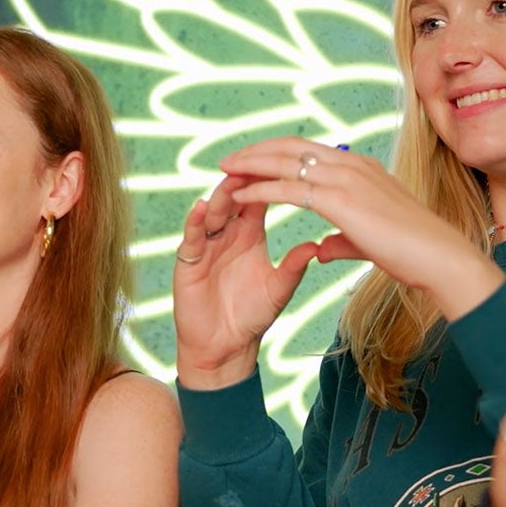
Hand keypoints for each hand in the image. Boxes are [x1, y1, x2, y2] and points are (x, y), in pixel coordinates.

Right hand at [172, 183, 317, 389]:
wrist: (225, 345)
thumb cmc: (251, 316)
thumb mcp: (278, 289)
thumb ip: (293, 267)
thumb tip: (316, 246)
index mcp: (250, 233)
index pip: (257, 197)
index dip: (267, 179)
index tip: (281, 163)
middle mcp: (226, 233)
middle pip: (234, 197)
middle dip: (243, 179)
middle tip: (254, 161)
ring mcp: (206, 245)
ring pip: (213, 212)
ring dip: (222, 195)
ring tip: (232, 180)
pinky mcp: (189, 261)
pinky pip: (192, 237)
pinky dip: (196, 221)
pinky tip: (203, 208)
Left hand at [214, 136, 501, 319]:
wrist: (438, 258)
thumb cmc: (410, 252)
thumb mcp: (367, 240)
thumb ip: (341, 239)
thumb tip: (322, 249)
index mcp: (359, 167)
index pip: (307, 149)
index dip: (274, 152)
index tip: (250, 160)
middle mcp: (351, 164)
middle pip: (290, 147)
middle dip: (255, 151)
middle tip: (228, 160)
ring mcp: (346, 178)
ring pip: (284, 162)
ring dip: (250, 165)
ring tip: (224, 172)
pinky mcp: (339, 199)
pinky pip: (288, 189)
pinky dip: (260, 190)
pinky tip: (239, 196)